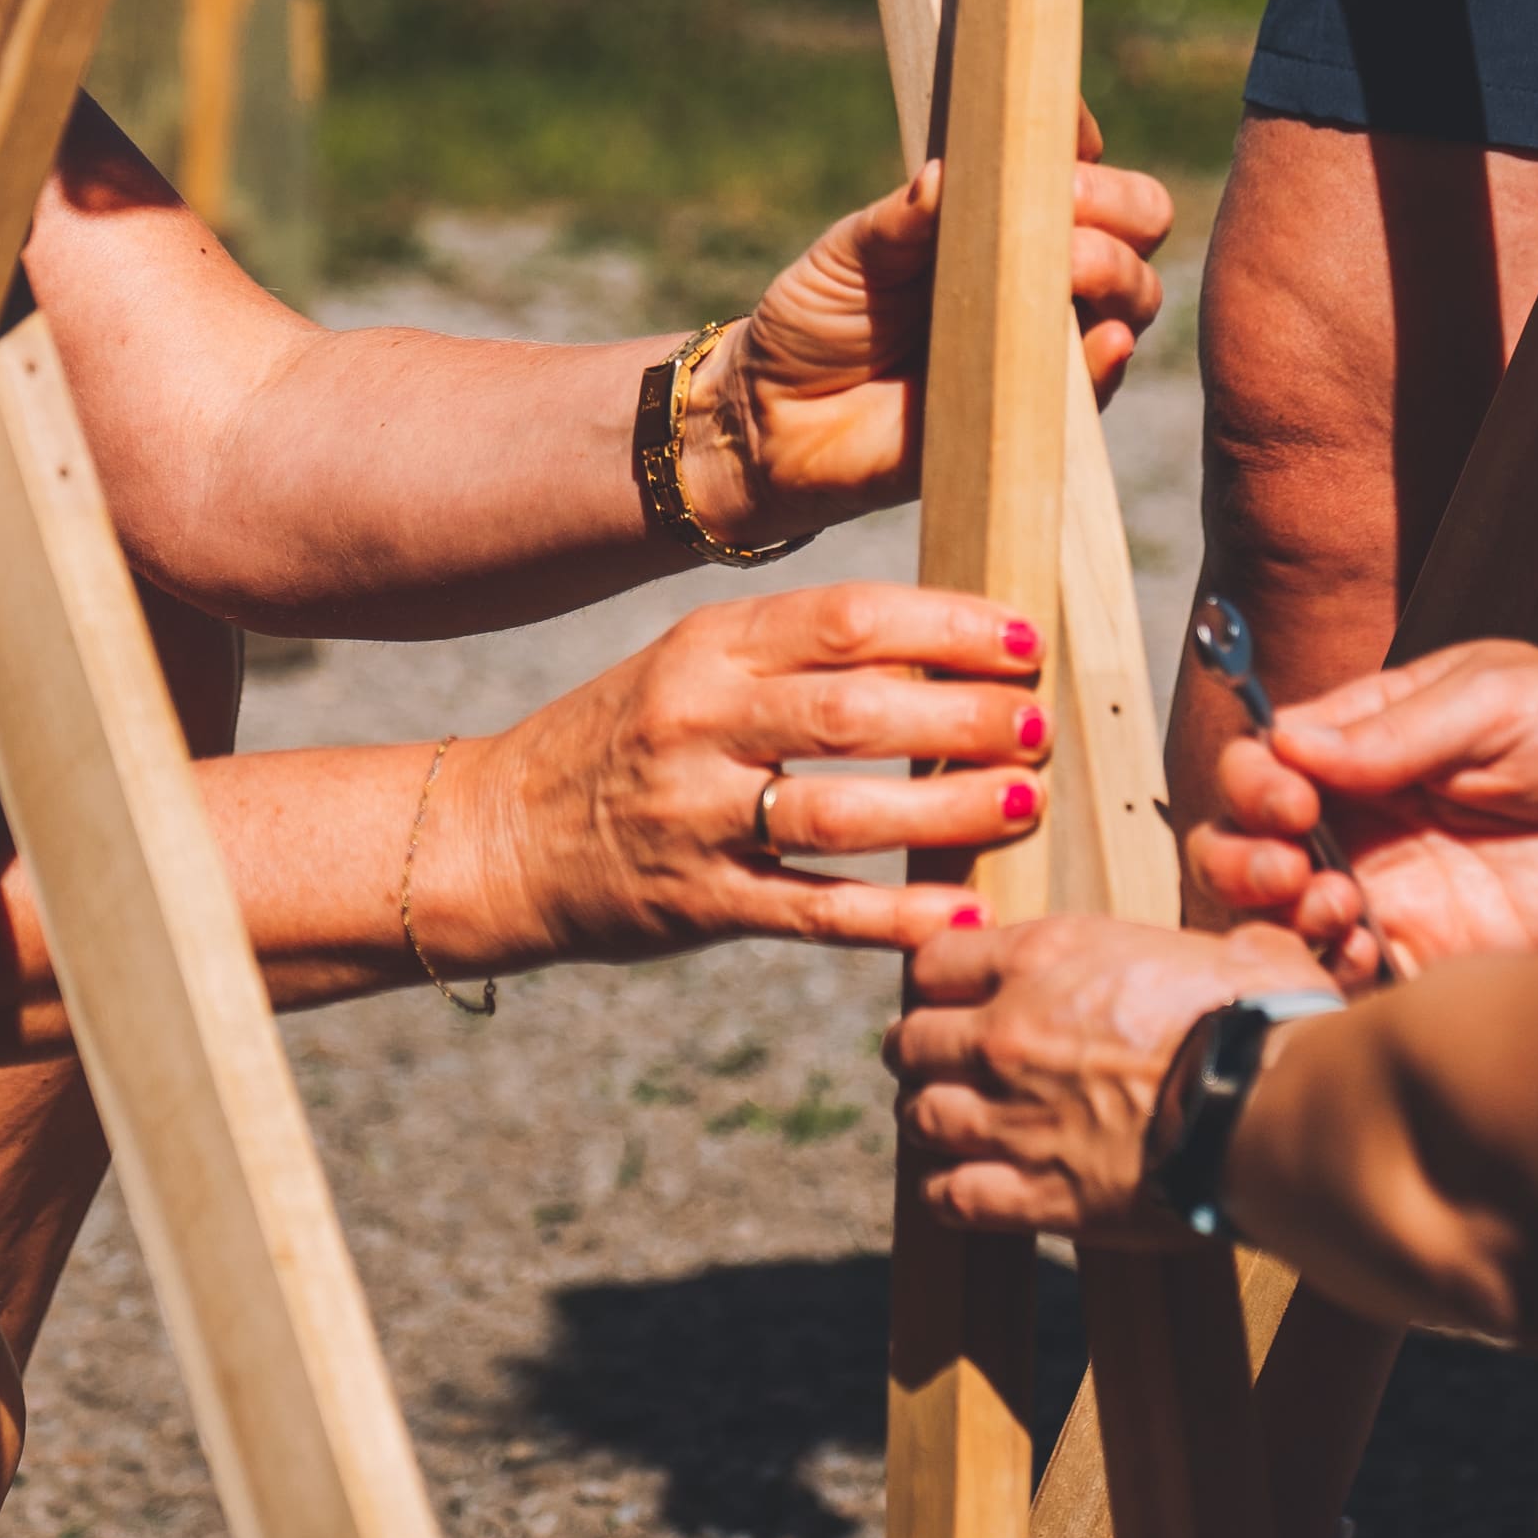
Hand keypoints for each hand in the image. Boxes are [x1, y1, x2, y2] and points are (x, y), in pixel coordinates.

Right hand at [453, 584, 1061, 967]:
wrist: (499, 835)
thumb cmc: (628, 739)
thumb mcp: (695, 669)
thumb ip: (799, 656)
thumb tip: (945, 650)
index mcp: (709, 646)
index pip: (849, 619)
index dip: (951, 629)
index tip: (1024, 641)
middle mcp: (699, 722)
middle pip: (858, 712)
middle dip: (967, 719)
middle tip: (1038, 728)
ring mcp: (695, 817)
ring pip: (844, 814)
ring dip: (947, 812)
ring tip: (1022, 805)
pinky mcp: (698, 902)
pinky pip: (811, 912)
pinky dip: (893, 918)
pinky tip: (962, 916)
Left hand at [715, 120, 1177, 529]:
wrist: (779, 419)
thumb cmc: (818, 317)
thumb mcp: (849, 253)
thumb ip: (901, 217)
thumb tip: (946, 173)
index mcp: (1003, 213)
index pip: (1077, 160)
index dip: (1076, 139)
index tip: (1059, 135)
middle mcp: (1041, 270)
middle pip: (1137, 222)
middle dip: (1115, 206)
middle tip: (1066, 209)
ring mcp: (1050, 339)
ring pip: (1133, 296)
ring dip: (1115, 273)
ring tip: (1068, 268)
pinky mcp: (1041, 412)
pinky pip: (1098, 386)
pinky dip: (1107, 360)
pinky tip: (1100, 340)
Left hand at [891, 913, 1338, 1238]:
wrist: (1271, 1108)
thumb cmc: (1266, 1020)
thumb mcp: (1238, 949)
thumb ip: (1211, 948)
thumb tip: (1245, 953)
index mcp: (1047, 957)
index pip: (936, 960)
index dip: (939, 979)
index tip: (951, 994)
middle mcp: (1008, 1032)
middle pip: (909, 1041)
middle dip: (919, 1052)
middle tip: (936, 1063)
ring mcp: (1012, 1117)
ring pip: (918, 1117)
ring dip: (928, 1119)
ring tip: (945, 1125)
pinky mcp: (1036, 1194)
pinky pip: (951, 1197)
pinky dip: (947, 1193)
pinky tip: (960, 1189)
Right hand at [1188, 641, 1537, 973]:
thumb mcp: (1498, 698)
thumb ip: (1397, 729)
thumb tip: (1289, 745)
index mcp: (1369, 741)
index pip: (1269, 760)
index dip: (1256, 781)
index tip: (1293, 797)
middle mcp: (1365, 815)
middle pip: (1249, 843)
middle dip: (1242, 856)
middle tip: (1290, 863)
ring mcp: (1393, 886)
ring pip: (1283, 914)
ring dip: (1280, 913)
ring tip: (1333, 904)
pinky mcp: (1431, 952)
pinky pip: (1350, 971)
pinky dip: (1331, 967)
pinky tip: (1363, 949)